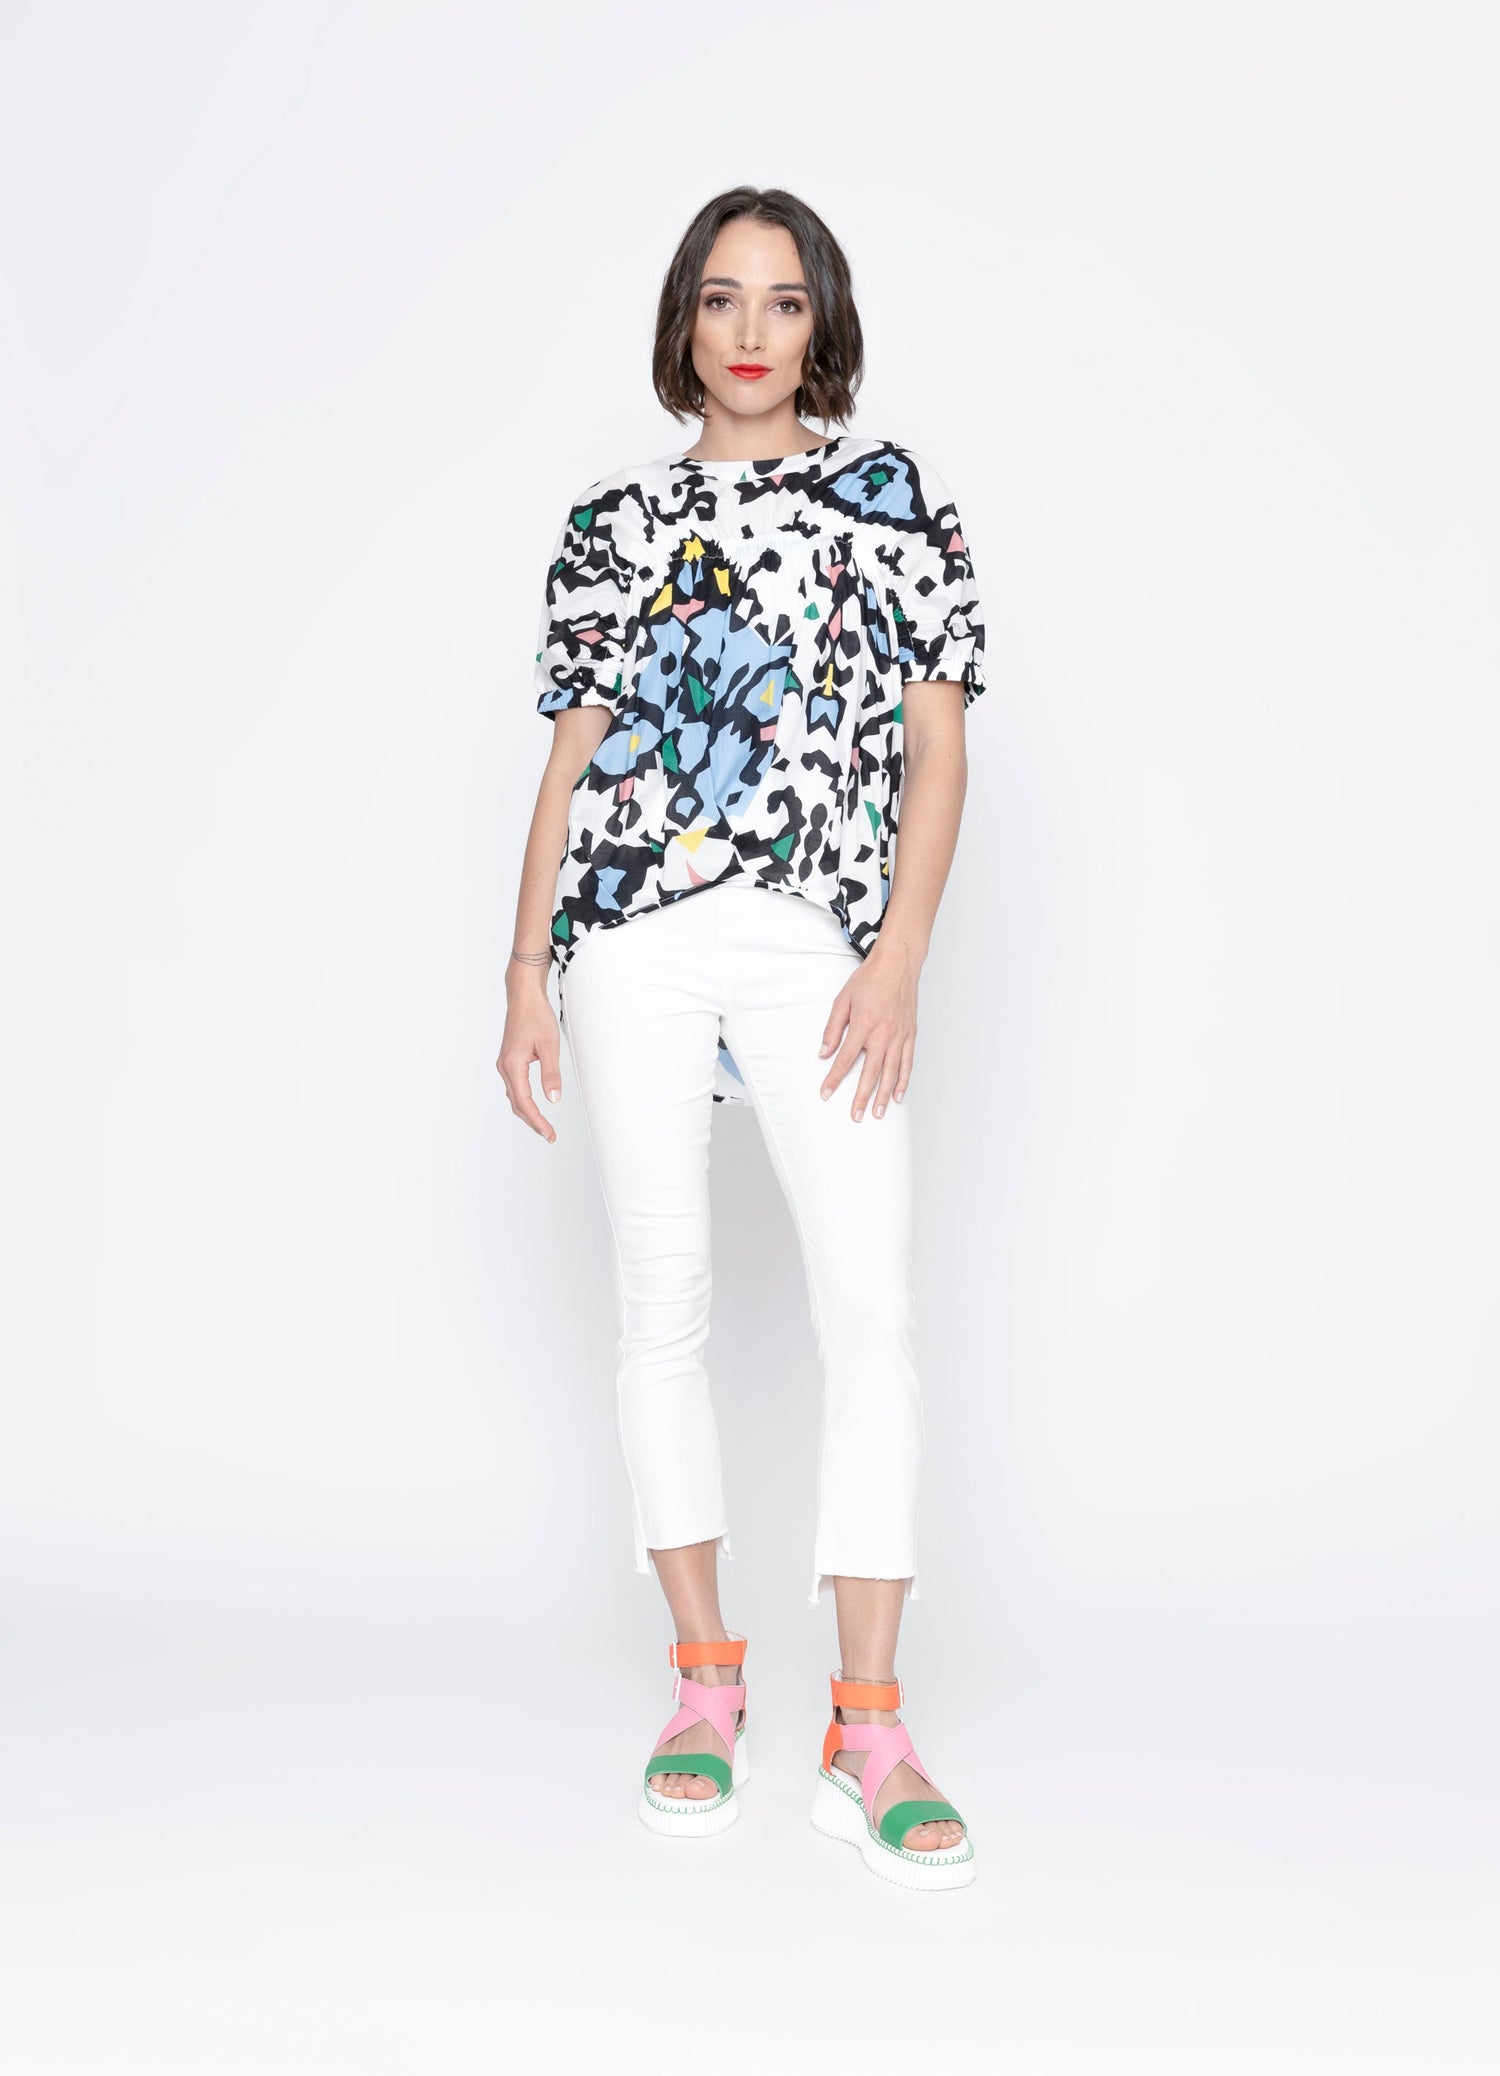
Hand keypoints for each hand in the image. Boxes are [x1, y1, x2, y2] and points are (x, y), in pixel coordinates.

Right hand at [497, 971, 563, 1142]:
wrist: (523, 996)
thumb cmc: (535, 1015)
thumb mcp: (550, 1046)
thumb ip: (551, 1074)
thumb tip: (553, 1099)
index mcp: (513, 1065)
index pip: (524, 1102)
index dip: (537, 1121)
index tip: (549, 1133)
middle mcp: (505, 1067)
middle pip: (517, 1103)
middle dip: (532, 1121)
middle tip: (548, 1135)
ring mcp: (505, 1063)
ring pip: (515, 1096)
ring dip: (528, 1112)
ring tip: (543, 1125)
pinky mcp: (509, 1059)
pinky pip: (515, 1086)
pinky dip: (523, 1100)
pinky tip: (533, 1105)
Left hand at [817, 941, 920, 1119]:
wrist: (898, 964)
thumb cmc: (869, 979)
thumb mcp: (843, 1000)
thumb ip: (833, 1028)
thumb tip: (823, 1053)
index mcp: (864, 1024)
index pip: (845, 1059)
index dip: (834, 1079)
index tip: (825, 1094)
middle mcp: (884, 1034)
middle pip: (871, 1073)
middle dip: (861, 1097)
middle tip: (855, 1116)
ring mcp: (900, 1036)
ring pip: (892, 1073)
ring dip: (884, 1096)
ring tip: (878, 1114)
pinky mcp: (910, 1034)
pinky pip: (907, 1063)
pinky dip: (904, 1081)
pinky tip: (899, 1095)